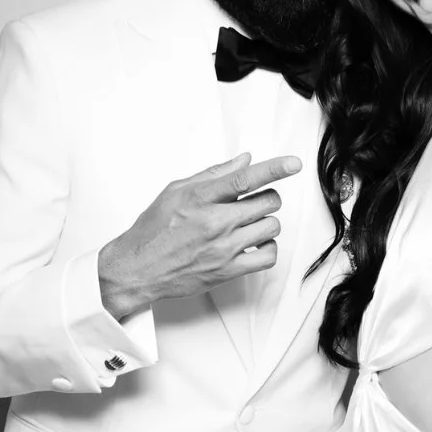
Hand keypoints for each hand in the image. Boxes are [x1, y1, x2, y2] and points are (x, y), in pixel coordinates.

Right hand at [98, 152, 300, 319]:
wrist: (138, 268)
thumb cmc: (154, 229)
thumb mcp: (175, 190)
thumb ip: (213, 174)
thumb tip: (245, 161)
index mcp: (201, 198)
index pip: (245, 179)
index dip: (274, 169)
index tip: (294, 164)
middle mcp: (215, 222)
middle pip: (268, 202)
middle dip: (266, 198)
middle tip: (252, 202)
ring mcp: (224, 248)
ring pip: (272, 226)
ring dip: (266, 222)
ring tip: (248, 224)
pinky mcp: (229, 271)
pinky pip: (268, 256)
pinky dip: (267, 247)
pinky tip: (253, 244)